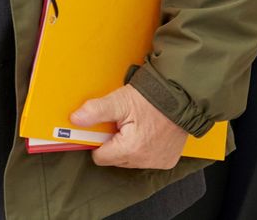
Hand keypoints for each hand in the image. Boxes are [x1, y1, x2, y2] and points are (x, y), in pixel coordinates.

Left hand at [69, 85, 188, 169]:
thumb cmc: (151, 98)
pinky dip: (144, 148)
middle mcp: (144, 160)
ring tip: (136, 126)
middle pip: (115, 159)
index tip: (103, 128)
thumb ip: (95, 111)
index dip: (98, 141)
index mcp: (130, 149)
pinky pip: (147, 159)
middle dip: (114, 143)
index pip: (100, 157)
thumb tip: (75, 119)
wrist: (181, 95)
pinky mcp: (167, 161)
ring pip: (130, 160)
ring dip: (129, 146)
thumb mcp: (119, 101)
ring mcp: (157, 162)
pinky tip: (148, 132)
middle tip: (122, 123)